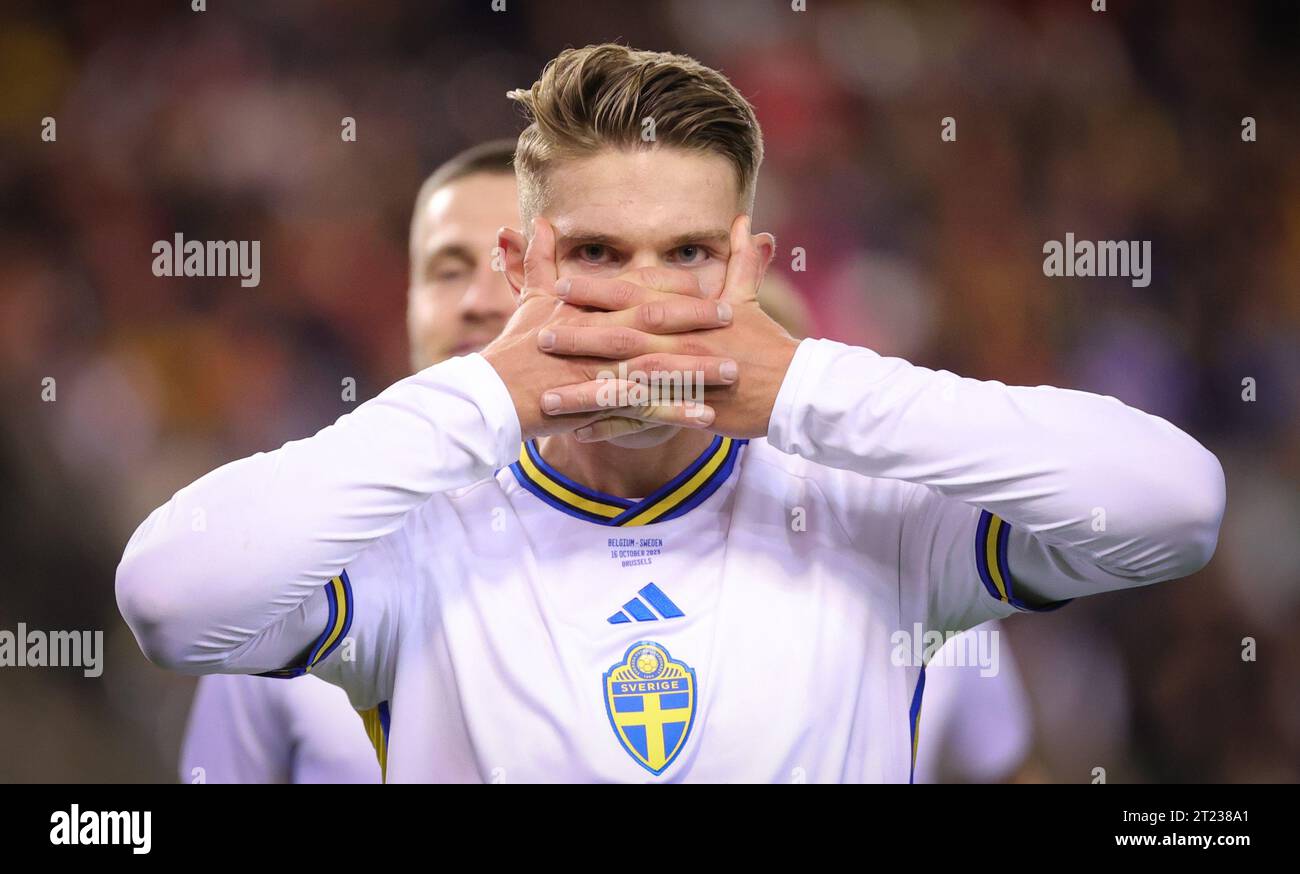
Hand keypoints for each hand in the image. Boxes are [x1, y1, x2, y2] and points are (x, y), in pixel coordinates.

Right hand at [480, 218, 740, 439]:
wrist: (489, 397)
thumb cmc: (511, 350)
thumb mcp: (528, 300)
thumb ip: (540, 260)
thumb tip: (544, 222)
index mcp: (587, 307)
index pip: (637, 289)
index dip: (673, 286)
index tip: (705, 285)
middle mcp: (597, 333)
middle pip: (656, 320)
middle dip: (697, 318)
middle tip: (732, 317)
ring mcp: (599, 369)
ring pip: (658, 364)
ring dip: (698, 369)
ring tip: (734, 372)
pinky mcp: (597, 404)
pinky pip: (644, 409)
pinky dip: (676, 412)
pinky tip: (706, 416)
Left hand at [536, 215, 799, 440]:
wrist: (794, 390)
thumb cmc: (769, 344)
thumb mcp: (752, 299)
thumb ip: (741, 260)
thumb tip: (746, 222)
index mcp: (687, 313)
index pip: (634, 296)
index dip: (596, 290)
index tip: (561, 285)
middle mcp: (680, 341)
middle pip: (620, 335)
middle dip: (578, 334)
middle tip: (538, 333)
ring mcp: (682, 378)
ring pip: (623, 381)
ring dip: (583, 388)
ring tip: (546, 394)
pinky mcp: (687, 410)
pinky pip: (641, 421)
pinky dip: (609, 426)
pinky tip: (578, 432)